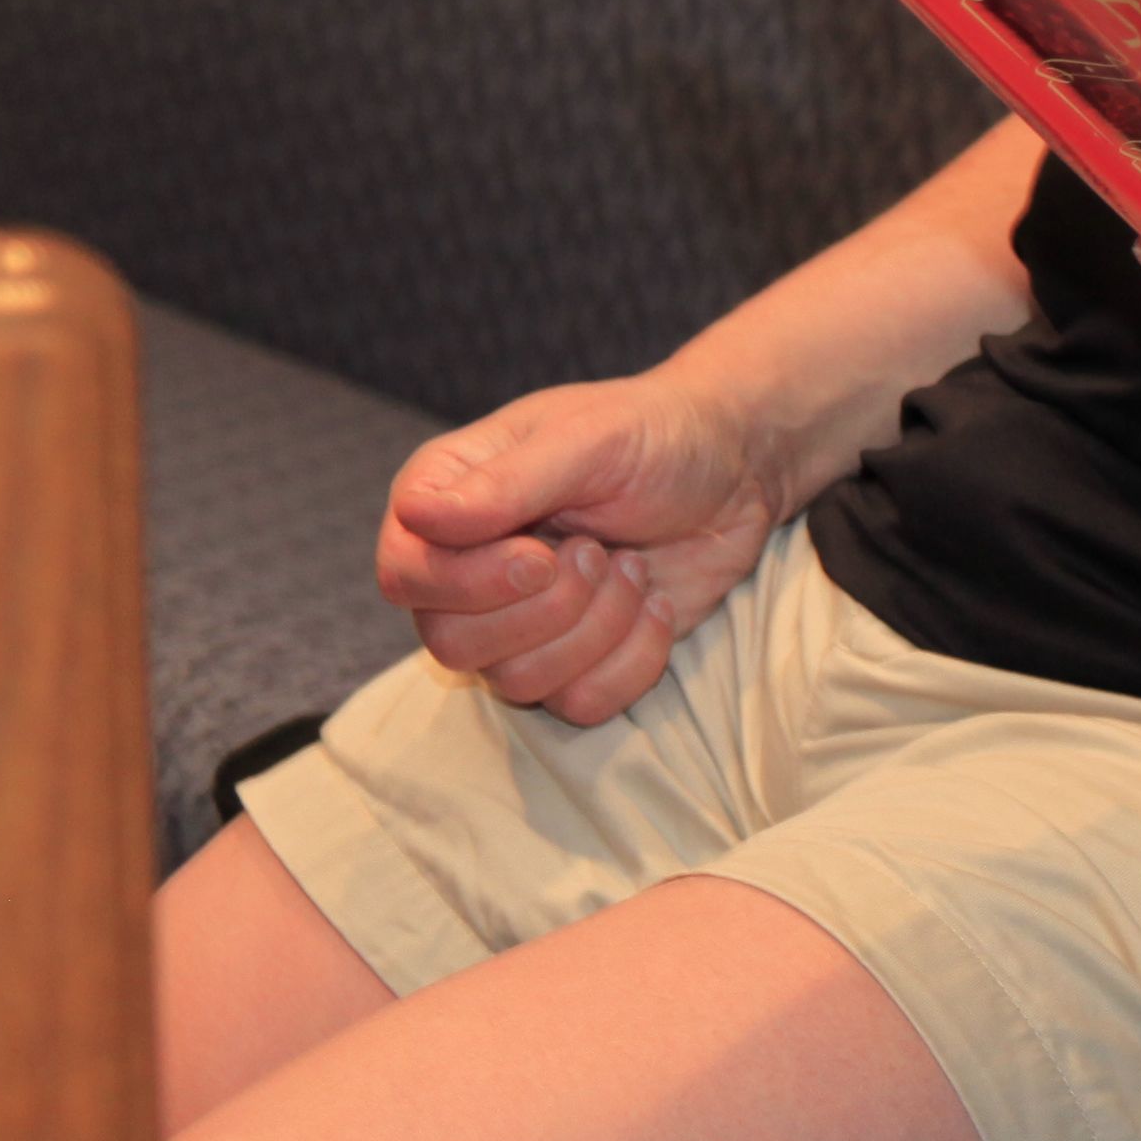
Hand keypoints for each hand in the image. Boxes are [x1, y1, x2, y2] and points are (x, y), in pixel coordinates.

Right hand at [372, 373, 788, 722]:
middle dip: (546, 609)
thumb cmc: (655, 437)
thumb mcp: (590, 439)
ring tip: (632, 568)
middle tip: (599, 551)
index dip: (467, 583)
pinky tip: (656, 606)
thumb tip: (417, 517)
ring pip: (516, 680)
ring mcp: (519, 622)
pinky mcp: (576, 661)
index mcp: (449, 498)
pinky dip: (632, 661)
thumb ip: (507, 482)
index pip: (405, 573)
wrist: (736, 471)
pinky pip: (579, 704)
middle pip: (450, 644)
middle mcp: (468, 567)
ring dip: (597, 628)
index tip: (541, 555)